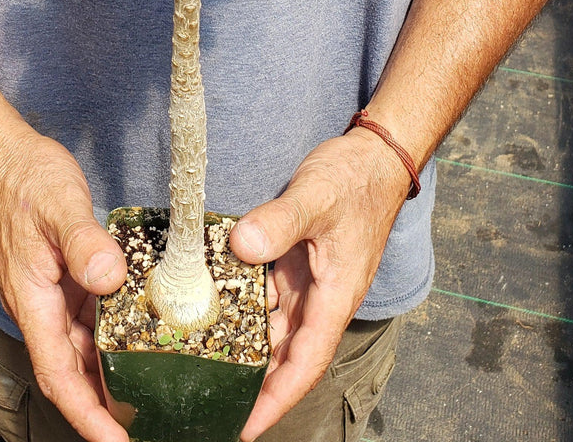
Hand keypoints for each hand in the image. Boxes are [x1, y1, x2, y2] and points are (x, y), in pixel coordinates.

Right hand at [0, 120, 128, 441]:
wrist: (2, 155)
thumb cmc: (23, 178)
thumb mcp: (60, 205)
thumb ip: (84, 242)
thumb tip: (110, 278)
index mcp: (32, 301)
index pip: (59, 375)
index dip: (87, 415)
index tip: (116, 441)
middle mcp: (40, 305)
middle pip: (72, 371)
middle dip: (104, 405)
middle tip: (147, 422)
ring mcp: (51, 293)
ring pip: (82, 346)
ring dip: (109, 372)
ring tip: (151, 392)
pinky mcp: (64, 277)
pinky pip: (88, 318)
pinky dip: (111, 334)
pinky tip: (139, 335)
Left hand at [229, 131, 410, 440]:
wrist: (372, 157)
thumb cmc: (355, 180)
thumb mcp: (317, 197)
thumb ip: (281, 220)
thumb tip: (242, 246)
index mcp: (334, 298)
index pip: (303, 363)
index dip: (275, 400)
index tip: (244, 428)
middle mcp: (320, 298)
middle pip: (283, 353)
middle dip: (251, 382)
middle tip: (207, 400)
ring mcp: (307, 281)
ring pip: (272, 325)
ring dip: (243, 343)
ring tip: (200, 363)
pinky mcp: (295, 262)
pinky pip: (267, 294)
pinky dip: (242, 304)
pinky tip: (211, 306)